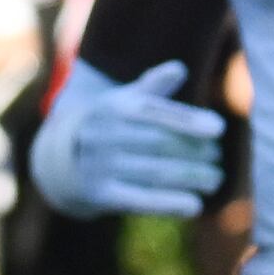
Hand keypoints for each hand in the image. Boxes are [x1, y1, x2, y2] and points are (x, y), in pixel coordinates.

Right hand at [31, 59, 225, 217]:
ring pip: (155, 173)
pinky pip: (140, 200)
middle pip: (160, 144)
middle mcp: (104, 135)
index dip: (189, 121)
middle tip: (217, 157)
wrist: (55, 159)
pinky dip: (169, 203)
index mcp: (113, 107)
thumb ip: (152, 87)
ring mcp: (99, 166)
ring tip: (215, 180)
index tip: (218, 128)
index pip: (156, 113)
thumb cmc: (103, 125)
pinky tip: (195, 206)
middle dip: (195, 151)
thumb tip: (180, 68)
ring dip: (191, 177)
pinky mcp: (98, 195)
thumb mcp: (119, 101)